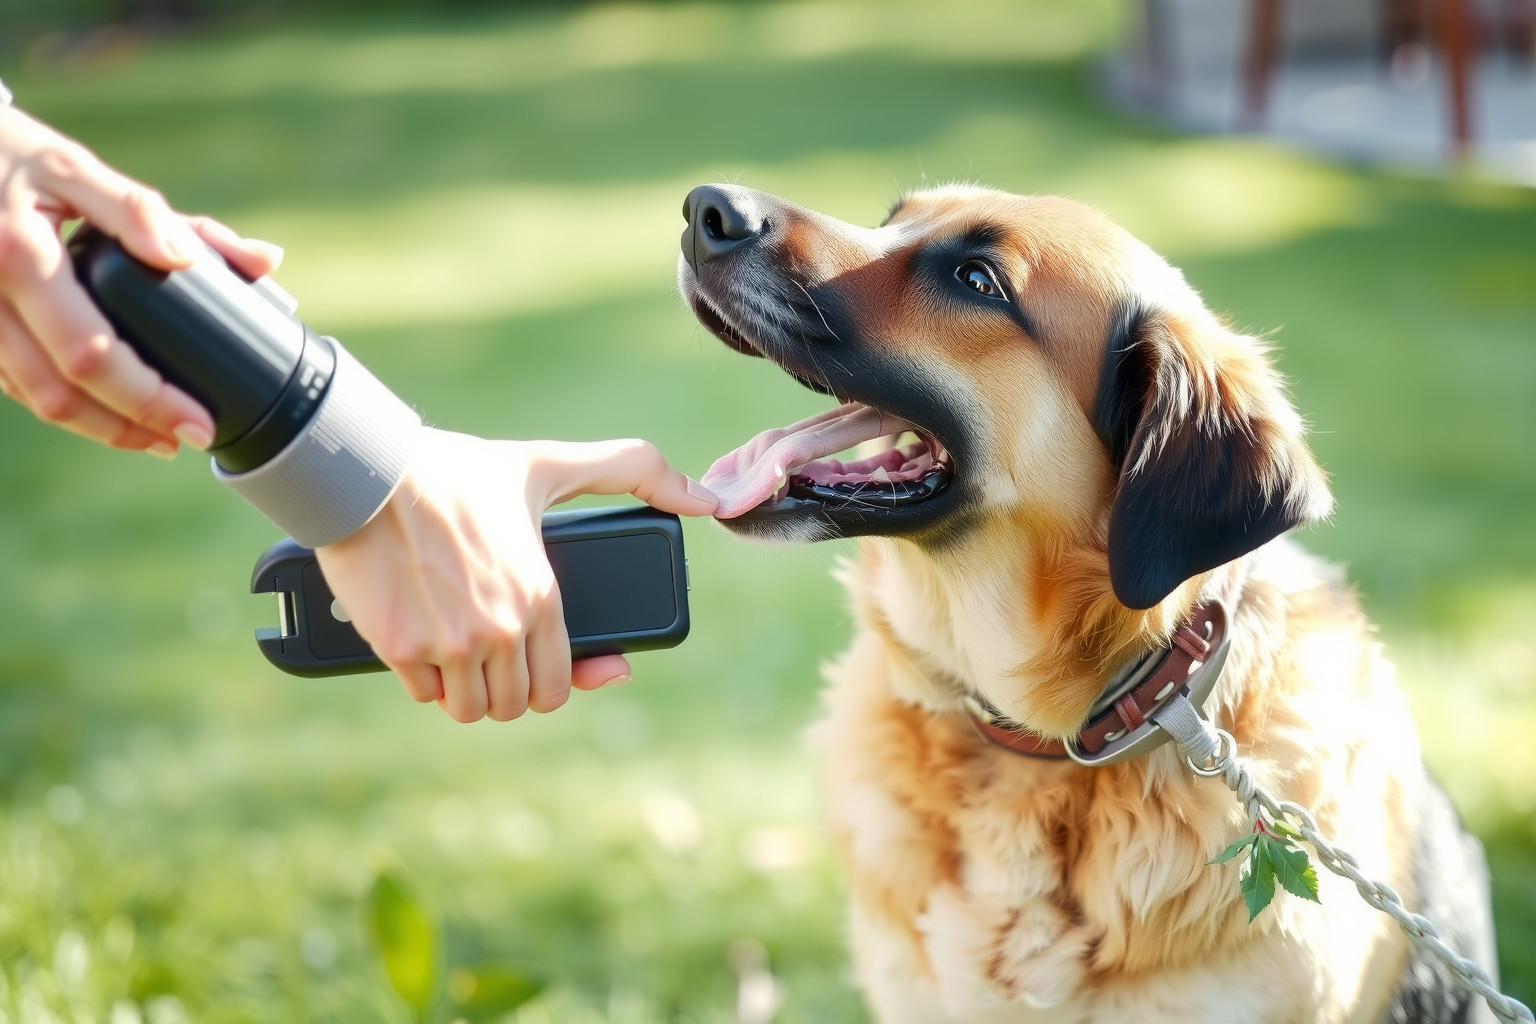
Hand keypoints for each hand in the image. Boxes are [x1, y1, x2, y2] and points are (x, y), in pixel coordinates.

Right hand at [0, 104, 280, 455]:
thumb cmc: (5, 153)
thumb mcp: (72, 167)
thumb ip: (140, 210)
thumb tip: (201, 258)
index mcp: (19, 255)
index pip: (92, 352)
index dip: (149, 399)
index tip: (198, 423)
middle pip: (58, 394)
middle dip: (128, 428)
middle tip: (185, 439)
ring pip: (32, 398)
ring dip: (96, 426)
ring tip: (154, 434)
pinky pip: (12, 381)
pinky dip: (63, 401)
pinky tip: (106, 407)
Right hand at [314, 429, 718, 722]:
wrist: (369, 471)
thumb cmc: (459, 469)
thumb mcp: (551, 464)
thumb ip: (633, 470)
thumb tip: (704, 496)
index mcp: (542, 597)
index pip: (561, 685)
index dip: (556, 683)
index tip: (543, 671)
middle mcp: (501, 630)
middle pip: (515, 706)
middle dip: (507, 688)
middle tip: (496, 658)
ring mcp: (449, 645)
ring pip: (469, 709)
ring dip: (467, 692)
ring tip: (463, 657)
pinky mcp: (400, 647)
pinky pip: (423, 693)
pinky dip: (425, 679)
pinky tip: (426, 647)